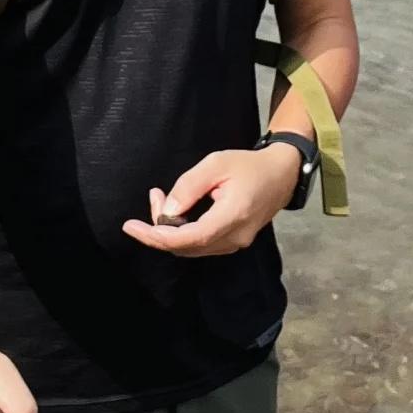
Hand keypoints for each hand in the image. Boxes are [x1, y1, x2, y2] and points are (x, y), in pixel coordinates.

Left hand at [121, 145, 300, 256]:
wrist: (280, 176)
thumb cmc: (248, 165)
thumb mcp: (216, 163)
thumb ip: (189, 186)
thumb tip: (167, 209)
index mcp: (232, 216)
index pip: (189, 238)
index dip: (157, 235)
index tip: (132, 227)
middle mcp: (234, 238)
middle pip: (186, 247)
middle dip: (159, 227)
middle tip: (154, 195)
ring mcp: (235, 244)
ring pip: (191, 248)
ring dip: (169, 229)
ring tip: (161, 198)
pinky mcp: (233, 242)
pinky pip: (200, 244)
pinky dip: (182, 231)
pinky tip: (176, 210)